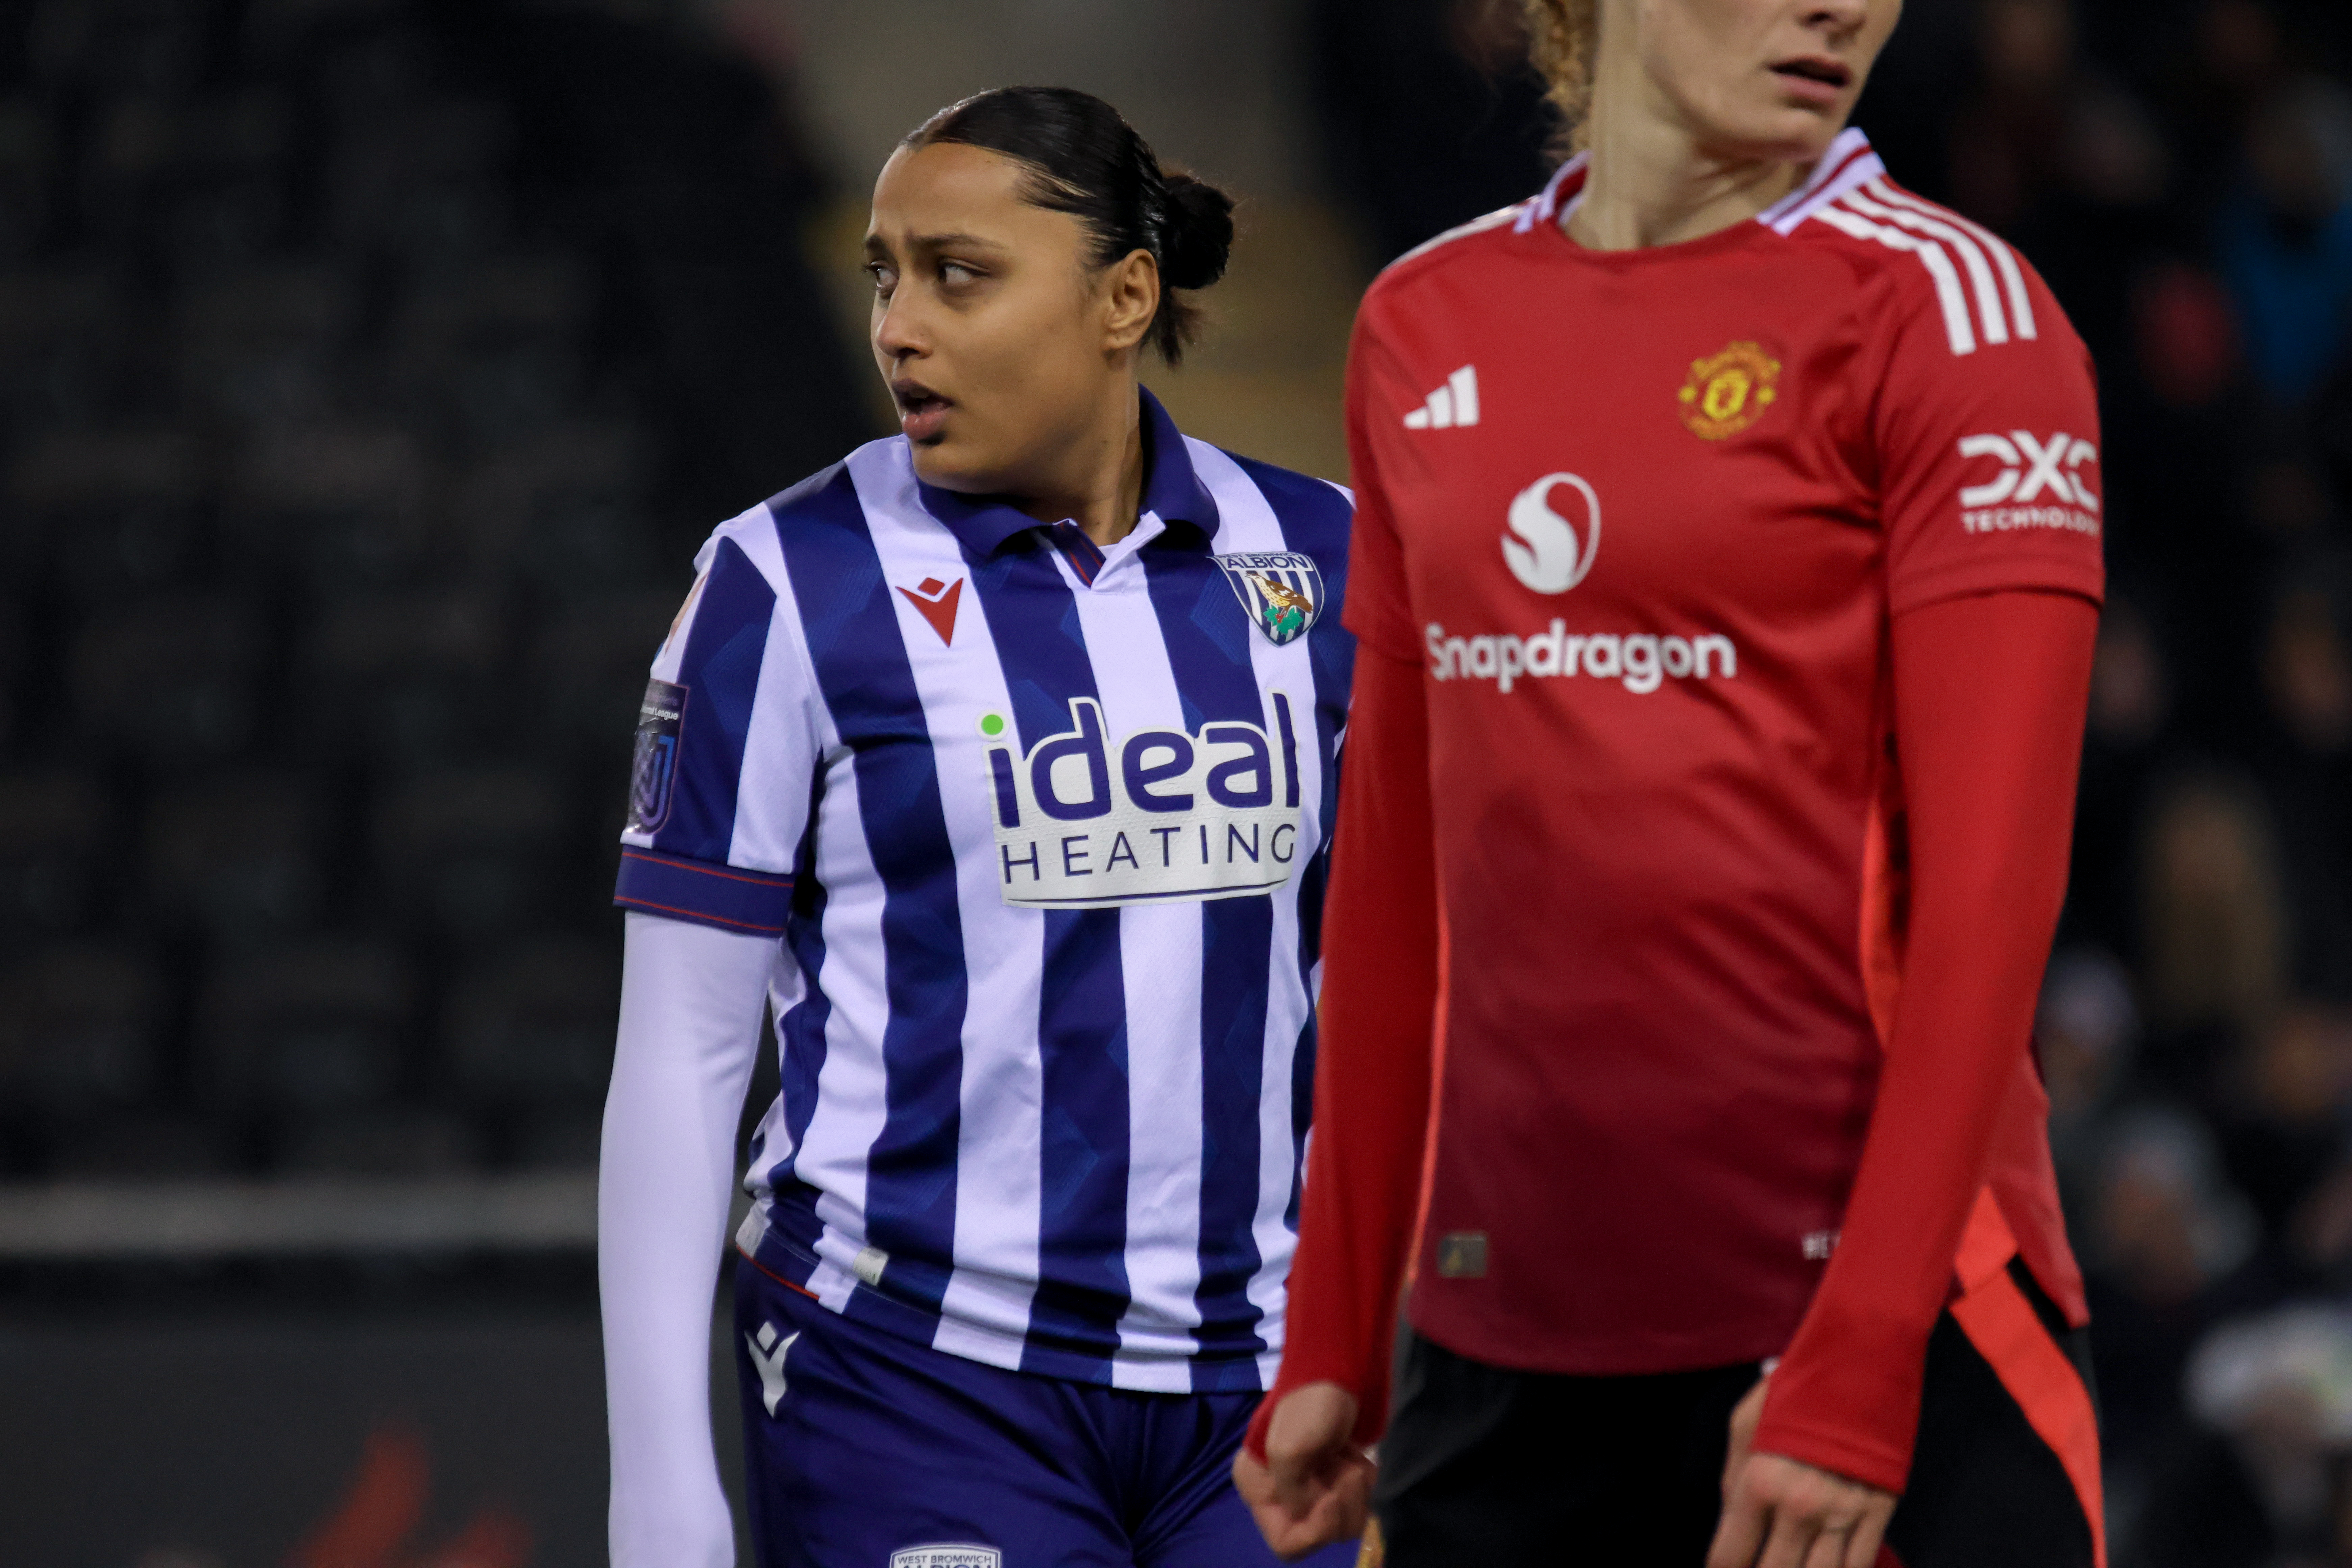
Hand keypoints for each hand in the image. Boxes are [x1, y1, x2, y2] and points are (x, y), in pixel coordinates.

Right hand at [1232, 1382, 1376, 1559]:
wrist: (1338, 1368)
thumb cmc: (1308, 1405)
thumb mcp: (1289, 1449)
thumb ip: (1293, 1492)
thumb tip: (1310, 1515)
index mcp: (1259, 1489)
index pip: (1285, 1544)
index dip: (1313, 1531)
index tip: (1330, 1498)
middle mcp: (1284, 1496)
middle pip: (1320, 1536)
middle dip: (1340, 1507)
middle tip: (1344, 1469)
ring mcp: (1314, 1488)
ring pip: (1345, 1524)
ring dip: (1356, 1494)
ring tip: (1350, 1460)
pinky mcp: (1338, 1478)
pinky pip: (1359, 1505)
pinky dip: (1365, 1485)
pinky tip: (1358, 1458)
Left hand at [1707, 1374, 1896, 1567]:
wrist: (1862, 1363)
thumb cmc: (1796, 1390)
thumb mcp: (1744, 1425)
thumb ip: (1733, 1480)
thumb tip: (1732, 1523)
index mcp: (1759, 1484)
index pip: (1730, 1556)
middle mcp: (1799, 1507)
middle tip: (1757, 1565)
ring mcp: (1841, 1514)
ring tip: (1791, 1564)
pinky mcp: (1876, 1514)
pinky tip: (1827, 1567)